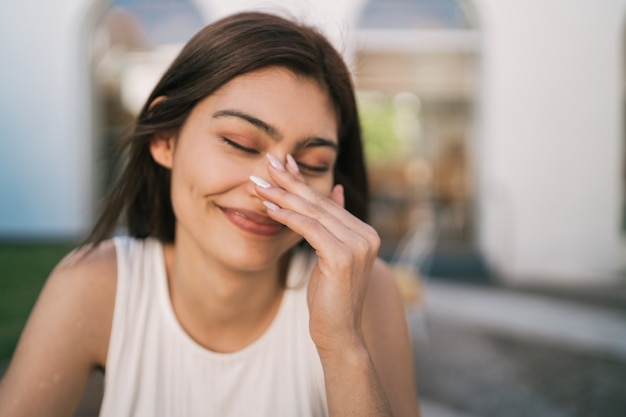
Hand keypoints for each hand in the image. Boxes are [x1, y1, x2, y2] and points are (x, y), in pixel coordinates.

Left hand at [251, 154, 380, 353]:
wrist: (339, 334)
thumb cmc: (330, 298)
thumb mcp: (332, 256)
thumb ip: (335, 223)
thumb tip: (337, 190)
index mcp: (365, 233)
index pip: (328, 202)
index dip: (303, 181)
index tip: (283, 163)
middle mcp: (366, 235)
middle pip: (320, 203)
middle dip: (290, 181)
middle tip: (266, 162)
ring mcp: (357, 245)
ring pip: (312, 213)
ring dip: (281, 196)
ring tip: (258, 183)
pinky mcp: (342, 256)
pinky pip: (308, 229)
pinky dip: (286, 216)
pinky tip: (267, 207)